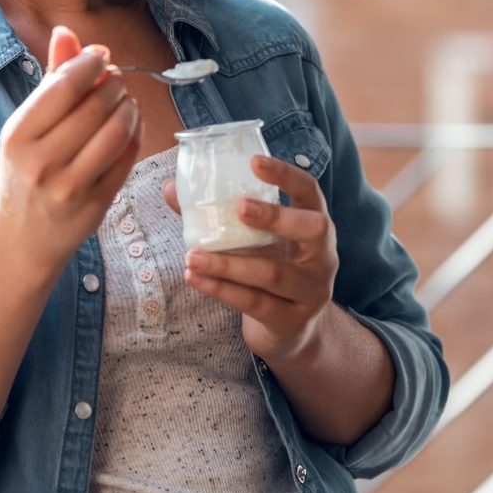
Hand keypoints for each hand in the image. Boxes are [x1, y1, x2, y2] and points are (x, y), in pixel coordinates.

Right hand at [0, 26, 142, 278]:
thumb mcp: (25, 127)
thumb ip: (49, 79)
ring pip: (115, 131)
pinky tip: (131, 124)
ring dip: (128, 108)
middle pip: (94, 107)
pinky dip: (136, 133)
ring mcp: (70, 186)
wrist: (22, 237)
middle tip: (116, 81)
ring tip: (124, 101)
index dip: (91, 64)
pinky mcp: (97, 203)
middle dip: (114, 85)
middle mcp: (42, 161)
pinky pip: (127, 158)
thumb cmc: (24, 171)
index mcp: (18, 136)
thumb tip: (66, 32)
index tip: (101, 57)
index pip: (64, 87)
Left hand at [162, 156, 337, 363]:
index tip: (254, 162)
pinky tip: (194, 278)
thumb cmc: (267, 266)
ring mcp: (312, 290)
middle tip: (238, 208)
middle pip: (312, 229)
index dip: (286, 175)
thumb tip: (170, 188)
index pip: (309, 191)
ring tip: (191, 256)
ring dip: (228, 264)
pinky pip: (255, 303)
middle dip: (274, 217)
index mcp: (313, 223)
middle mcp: (322, 255)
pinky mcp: (293, 320)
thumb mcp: (252, 239)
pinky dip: (221, 289)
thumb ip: (216, 213)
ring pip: (273, 274)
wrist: (290, 329)